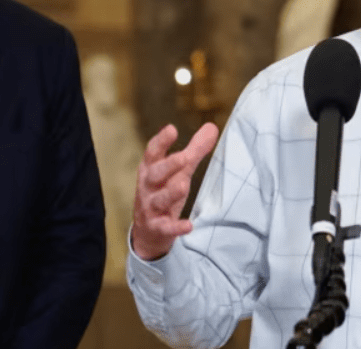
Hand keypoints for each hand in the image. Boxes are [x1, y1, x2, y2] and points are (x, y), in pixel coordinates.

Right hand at [131, 123, 219, 260]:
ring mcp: (150, 208)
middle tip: (185, 157)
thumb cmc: (164, 192)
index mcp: (152, 170)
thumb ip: (194, 151)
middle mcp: (148, 187)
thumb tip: (212, 127)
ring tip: (183, 186)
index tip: (171, 129)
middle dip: (168, 165)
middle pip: (155, 174)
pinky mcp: (157, 228)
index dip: (161, 141)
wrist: (148, 232)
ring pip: (158, 200)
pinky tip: (188, 226)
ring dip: (170, 193)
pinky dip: (175, 227)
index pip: (153, 153)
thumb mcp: (179, 171)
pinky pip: (165, 227)